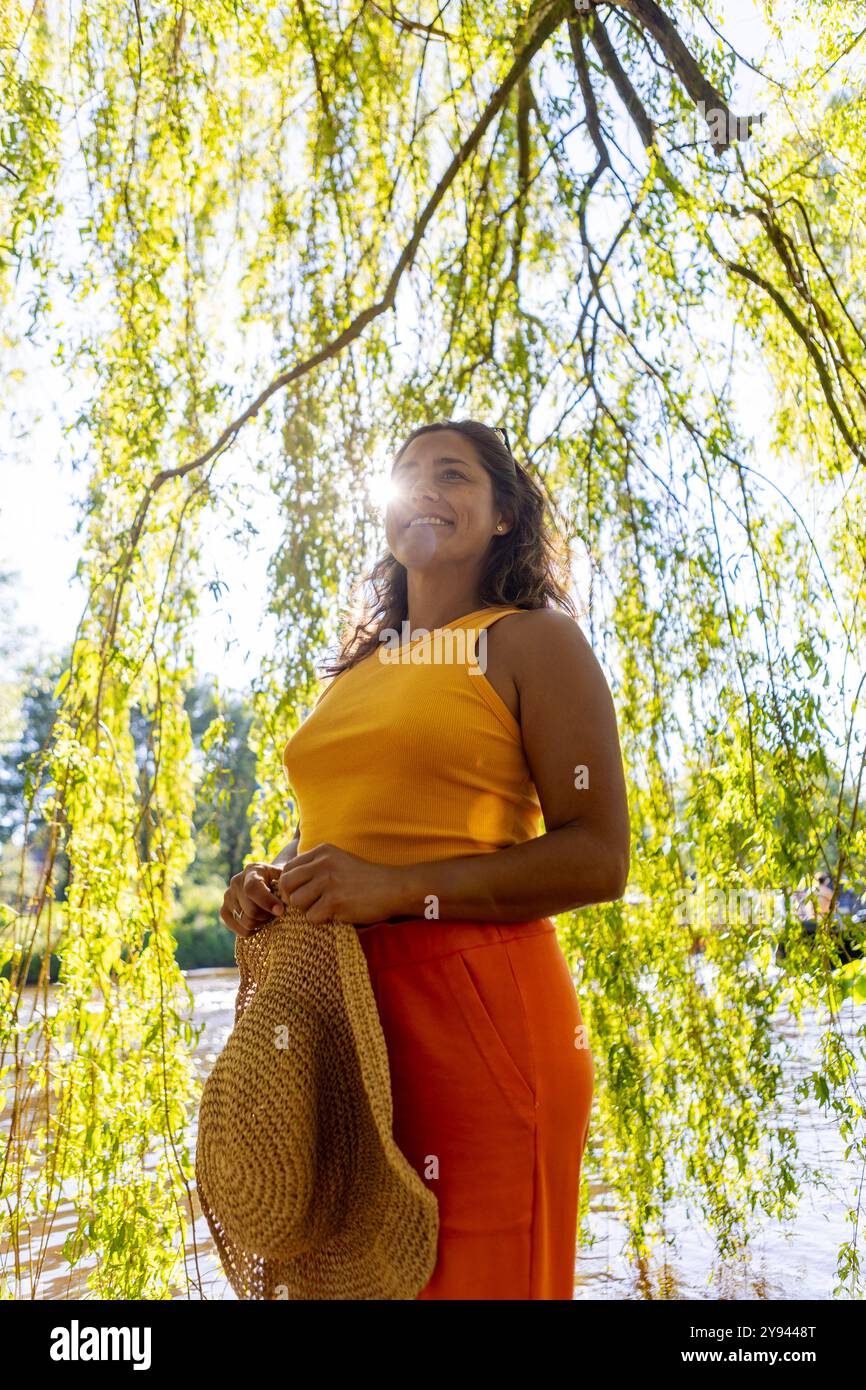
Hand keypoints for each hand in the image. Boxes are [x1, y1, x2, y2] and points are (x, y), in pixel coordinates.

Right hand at [220, 861, 284, 936]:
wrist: (267, 882)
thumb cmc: (279, 881)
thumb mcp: (284, 878)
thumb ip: (285, 886)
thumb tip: (286, 900)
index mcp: (252, 870)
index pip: (252, 888)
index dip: (267, 901)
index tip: (280, 910)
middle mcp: (236, 882)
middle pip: (251, 910)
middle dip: (268, 915)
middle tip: (277, 913)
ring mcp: (228, 897)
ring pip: (246, 922)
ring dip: (262, 923)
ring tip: (269, 916)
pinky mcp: (224, 911)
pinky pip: (240, 931)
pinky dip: (253, 931)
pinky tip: (260, 922)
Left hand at [274, 842, 402, 924]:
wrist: (393, 888)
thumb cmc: (365, 879)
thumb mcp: (339, 862)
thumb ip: (315, 867)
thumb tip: (285, 886)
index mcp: (322, 851)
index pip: (288, 869)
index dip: (290, 886)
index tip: (303, 894)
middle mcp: (322, 863)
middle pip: (286, 885)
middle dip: (293, 898)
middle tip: (309, 905)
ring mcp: (328, 881)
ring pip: (296, 902)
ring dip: (308, 910)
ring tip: (327, 909)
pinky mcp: (335, 901)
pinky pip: (312, 917)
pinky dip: (322, 920)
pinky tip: (337, 914)